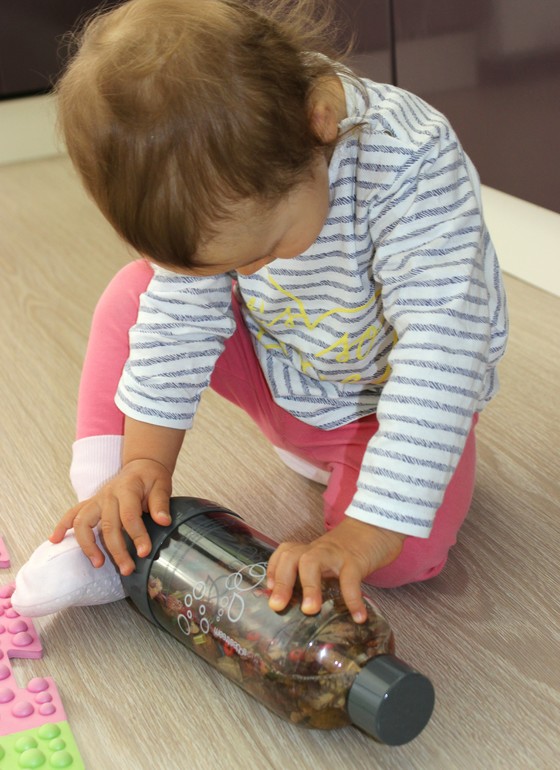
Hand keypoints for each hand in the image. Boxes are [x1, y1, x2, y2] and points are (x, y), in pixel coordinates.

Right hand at [50, 459, 171, 575]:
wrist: (141, 466)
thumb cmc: (151, 478)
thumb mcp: (162, 485)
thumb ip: (160, 503)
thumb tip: (163, 521)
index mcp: (126, 489)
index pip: (129, 515)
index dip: (137, 535)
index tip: (144, 553)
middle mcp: (108, 495)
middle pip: (108, 525)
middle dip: (116, 550)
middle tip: (127, 569)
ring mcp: (96, 500)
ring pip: (83, 522)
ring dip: (88, 545)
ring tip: (98, 564)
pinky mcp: (90, 504)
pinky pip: (72, 514)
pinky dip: (62, 526)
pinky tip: (55, 540)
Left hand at [266, 518, 405, 622]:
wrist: (378, 526)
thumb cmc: (352, 549)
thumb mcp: (330, 559)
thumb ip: (319, 575)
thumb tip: (308, 609)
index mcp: (311, 550)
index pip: (285, 552)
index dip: (274, 570)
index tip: (270, 590)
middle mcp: (319, 550)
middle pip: (292, 556)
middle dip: (282, 581)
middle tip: (278, 606)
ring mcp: (336, 554)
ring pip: (313, 562)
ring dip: (309, 586)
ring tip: (310, 611)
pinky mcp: (356, 560)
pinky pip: (351, 579)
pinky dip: (353, 600)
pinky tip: (359, 617)